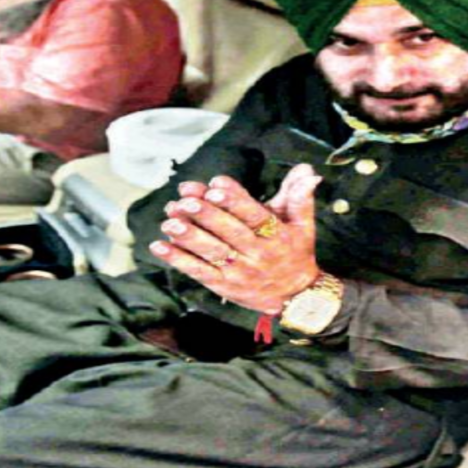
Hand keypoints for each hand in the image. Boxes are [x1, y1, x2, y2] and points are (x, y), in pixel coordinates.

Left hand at [150, 164, 322, 314]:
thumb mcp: (303, 225)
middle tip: (185, 200)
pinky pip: (199, 272)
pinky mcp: (223, 286)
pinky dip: (178, 260)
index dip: (234, 200)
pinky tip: (159, 246)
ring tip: (169, 221)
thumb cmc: (296, 253)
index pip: (254, 215)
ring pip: (212, 253)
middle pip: (230, 233)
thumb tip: (308, 170)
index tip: (215, 185)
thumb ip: (300, 196)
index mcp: (276, 236)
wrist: (296, 298)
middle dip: (207, 216)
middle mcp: (257, 254)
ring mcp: (238, 272)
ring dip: (189, 237)